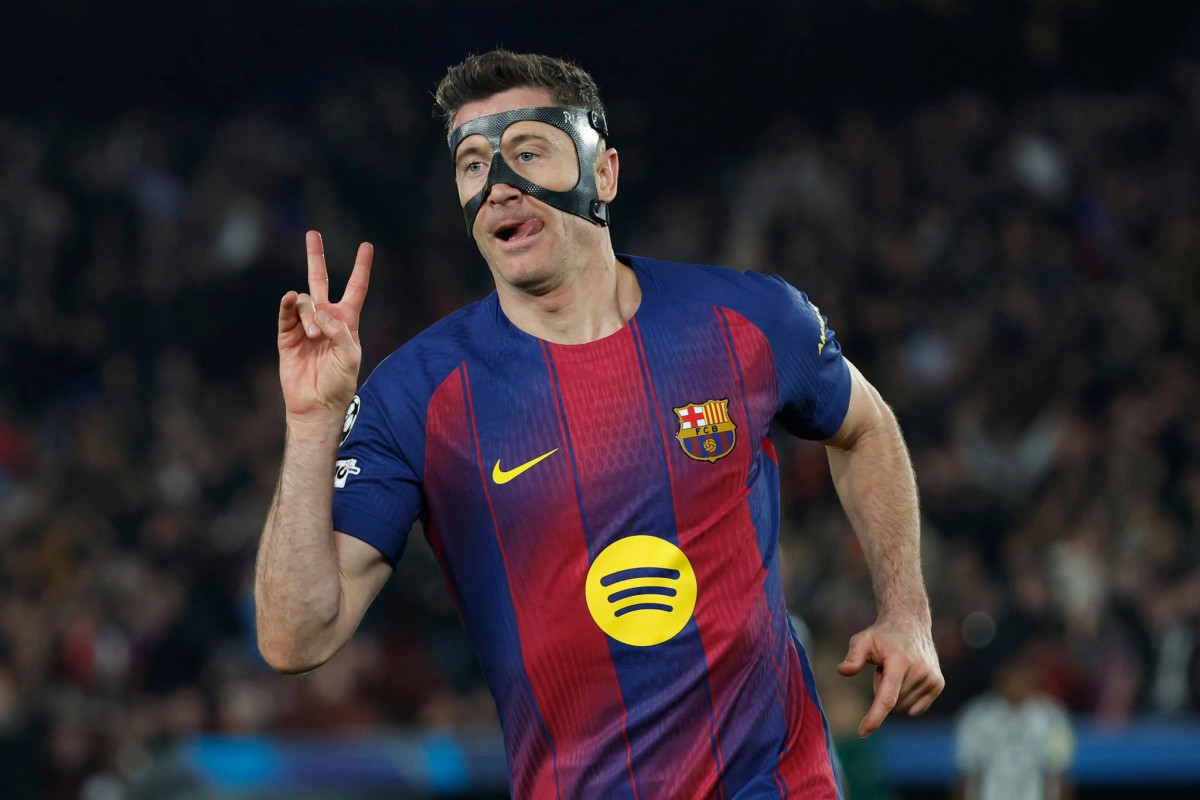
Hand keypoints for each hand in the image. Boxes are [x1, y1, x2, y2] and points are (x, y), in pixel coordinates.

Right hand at [278, 230, 373, 425]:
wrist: (317, 404)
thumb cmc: (340, 382)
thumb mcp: (350, 355)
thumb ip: (340, 331)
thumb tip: (318, 312)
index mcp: (347, 321)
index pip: (356, 288)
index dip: (361, 267)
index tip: (366, 246)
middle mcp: (326, 319)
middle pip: (320, 281)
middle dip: (316, 257)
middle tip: (313, 234)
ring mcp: (305, 325)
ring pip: (305, 302)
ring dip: (309, 314)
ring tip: (314, 335)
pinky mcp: (287, 336)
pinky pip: (286, 313)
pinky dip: (289, 305)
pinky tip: (290, 299)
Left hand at [837, 616, 943, 736]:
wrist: (910, 625)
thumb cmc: (882, 636)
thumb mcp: (862, 640)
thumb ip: (853, 656)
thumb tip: (842, 670)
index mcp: (900, 661)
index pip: (887, 697)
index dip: (875, 717)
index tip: (863, 732)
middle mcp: (919, 671)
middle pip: (892, 704)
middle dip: (881, 691)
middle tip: (884, 669)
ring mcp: (932, 679)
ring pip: (903, 709)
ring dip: (894, 696)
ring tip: (896, 671)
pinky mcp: (938, 685)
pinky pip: (915, 709)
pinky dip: (905, 701)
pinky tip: (905, 679)